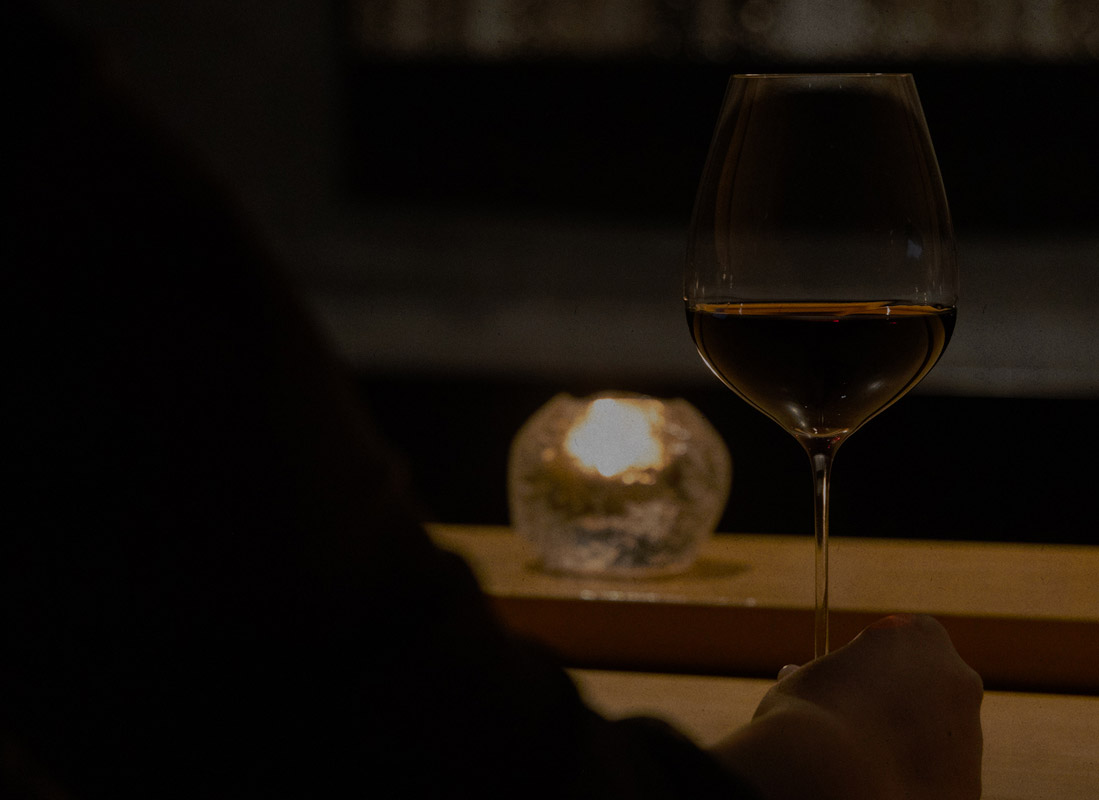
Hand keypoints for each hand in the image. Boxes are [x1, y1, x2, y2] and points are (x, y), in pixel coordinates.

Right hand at [709, 614, 982, 799]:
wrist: (832, 780)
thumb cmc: (809, 714)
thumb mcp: (807, 679)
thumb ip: (822, 674)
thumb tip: (792, 673)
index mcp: (919, 635)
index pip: (901, 639)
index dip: (870, 662)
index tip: (845, 681)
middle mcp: (957, 678)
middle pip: (928, 684)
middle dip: (899, 700)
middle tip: (854, 721)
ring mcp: (970, 734)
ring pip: (937, 733)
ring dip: (907, 741)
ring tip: (863, 758)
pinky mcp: (971, 784)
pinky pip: (938, 775)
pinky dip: (914, 777)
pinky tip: (881, 783)